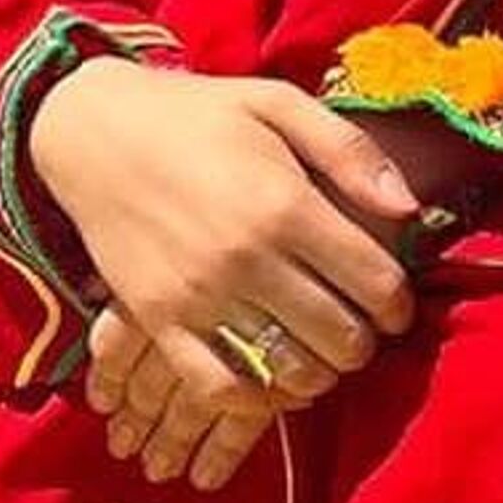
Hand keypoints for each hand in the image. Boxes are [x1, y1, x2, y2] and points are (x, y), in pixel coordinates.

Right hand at [28, 64, 432, 492]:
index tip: (392, 304)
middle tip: (356, 328)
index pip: (376, 284)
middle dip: (363, 342)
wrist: (92, 132)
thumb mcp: (277, 104)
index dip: (398, 305)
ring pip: (291, 370)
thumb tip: (410, 209)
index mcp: (285, 203)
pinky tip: (269, 378)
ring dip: (320, 373)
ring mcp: (200, 294)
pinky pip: (220, 388)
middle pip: (341, 337)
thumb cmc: (196, 115)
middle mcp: (247, 256)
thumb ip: (350, 152)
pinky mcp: (158, 319)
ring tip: (317, 351)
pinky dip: (257, 399)